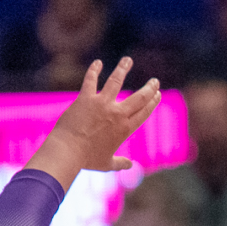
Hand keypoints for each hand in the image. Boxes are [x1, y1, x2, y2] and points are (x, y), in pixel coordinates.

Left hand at [39, 57, 161, 176]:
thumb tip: (130, 165)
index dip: (153, 102)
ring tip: (128, 60)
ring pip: (116, 81)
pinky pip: (90, 80)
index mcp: (125, 129)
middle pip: (139, 97)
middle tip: (155, 81)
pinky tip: (98, 62)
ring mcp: (102, 104)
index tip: (158, 95)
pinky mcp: (86, 98)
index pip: (144, 112)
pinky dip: (94, 70)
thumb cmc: (87, 160)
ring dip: (123, 68)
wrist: (68, 151)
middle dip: (149, 88)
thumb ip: (120, 163)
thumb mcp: (107, 164)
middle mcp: (117, 114)